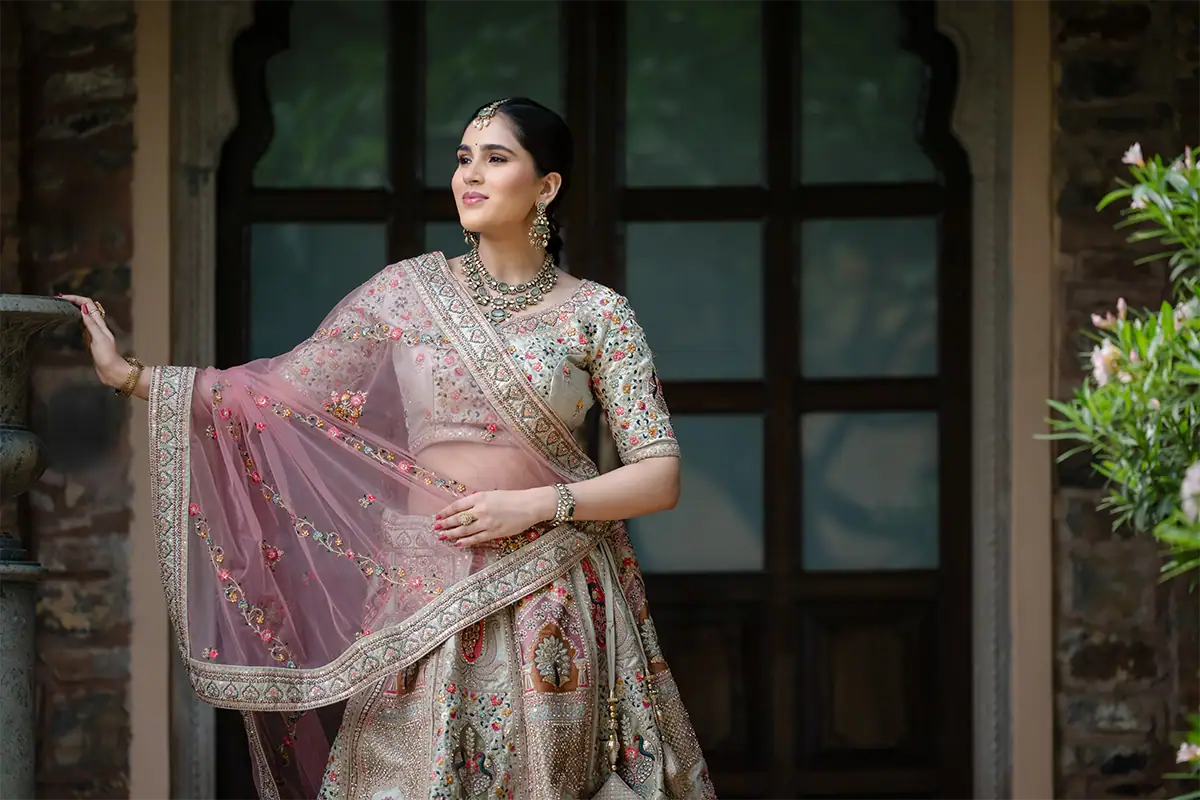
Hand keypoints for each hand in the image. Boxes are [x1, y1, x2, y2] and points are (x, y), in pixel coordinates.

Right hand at [58, 294, 128, 387]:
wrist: (111, 371)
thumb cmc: (106, 356)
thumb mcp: (99, 339)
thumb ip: (92, 324)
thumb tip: (84, 309)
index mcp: (100, 324)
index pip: (89, 305)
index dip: (77, 299)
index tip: (63, 297)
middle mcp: (97, 326)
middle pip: (86, 308)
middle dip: (74, 301)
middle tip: (59, 299)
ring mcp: (94, 332)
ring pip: (85, 315)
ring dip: (75, 308)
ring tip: (62, 306)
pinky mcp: (91, 340)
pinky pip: (83, 325)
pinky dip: (76, 318)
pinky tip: (70, 320)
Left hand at [434, 488, 554, 547]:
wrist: (529, 505)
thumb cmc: (512, 498)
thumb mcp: (492, 494)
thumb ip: (478, 501)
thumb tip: (464, 509)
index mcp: (479, 497)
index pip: (457, 506)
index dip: (446, 512)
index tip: (438, 516)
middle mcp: (481, 510)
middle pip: (458, 519)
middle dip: (445, 524)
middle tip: (435, 528)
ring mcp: (486, 522)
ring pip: (464, 530)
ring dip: (451, 534)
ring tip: (442, 536)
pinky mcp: (494, 533)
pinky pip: (476, 539)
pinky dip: (465, 542)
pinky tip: (458, 544)